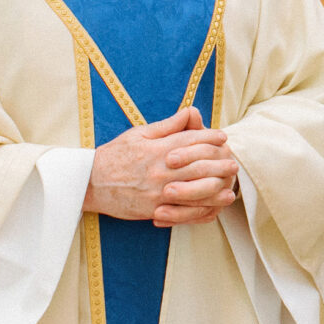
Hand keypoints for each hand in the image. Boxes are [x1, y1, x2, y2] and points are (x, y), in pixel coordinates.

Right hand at [82, 106, 238, 225]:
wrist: (90, 183)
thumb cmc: (115, 155)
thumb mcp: (139, 133)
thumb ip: (168, 125)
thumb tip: (190, 111)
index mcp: (158, 149)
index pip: (191, 140)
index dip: (210, 137)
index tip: (223, 138)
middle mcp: (160, 169)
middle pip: (198, 165)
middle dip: (219, 163)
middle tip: (233, 163)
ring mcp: (158, 191)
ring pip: (194, 190)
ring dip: (216, 188)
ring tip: (230, 186)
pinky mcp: (153, 209)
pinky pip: (182, 212)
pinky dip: (200, 210)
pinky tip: (212, 208)